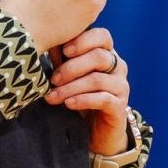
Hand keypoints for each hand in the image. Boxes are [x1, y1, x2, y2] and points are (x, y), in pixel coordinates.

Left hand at [46, 27, 131, 154]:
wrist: (96, 131)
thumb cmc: (81, 97)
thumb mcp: (70, 77)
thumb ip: (62, 59)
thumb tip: (46, 43)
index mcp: (107, 53)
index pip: (102, 36)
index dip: (83, 41)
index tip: (64, 51)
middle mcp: (118, 67)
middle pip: (99, 57)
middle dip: (72, 67)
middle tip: (53, 79)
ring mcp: (121, 86)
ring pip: (97, 80)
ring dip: (71, 87)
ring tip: (53, 96)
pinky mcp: (120, 106)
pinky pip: (102, 99)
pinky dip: (83, 100)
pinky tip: (68, 103)